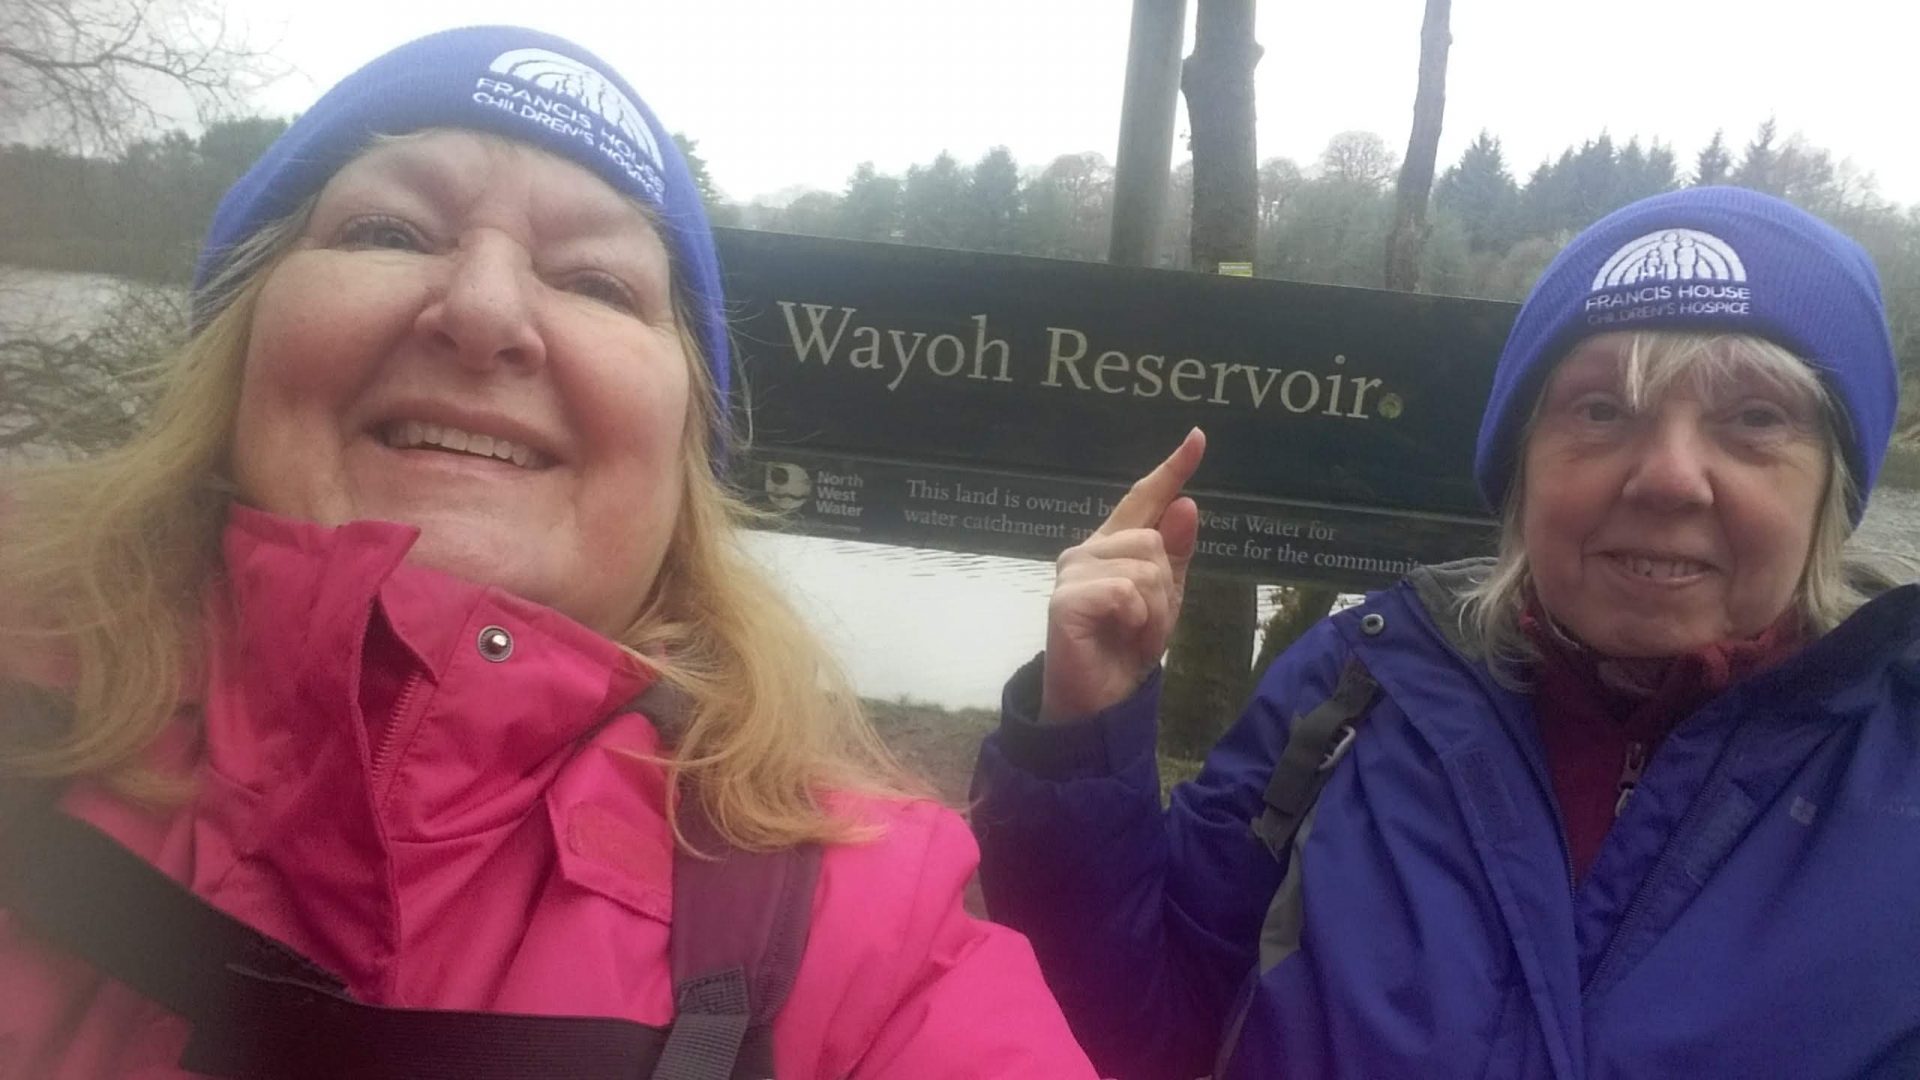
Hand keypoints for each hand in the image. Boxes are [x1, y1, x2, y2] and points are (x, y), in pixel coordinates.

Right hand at [1040, 429, 1204, 721]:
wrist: (1100, 700)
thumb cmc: (1127, 648)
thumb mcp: (1165, 599)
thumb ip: (1175, 553)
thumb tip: (1187, 504)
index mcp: (1112, 546)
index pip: (1144, 500)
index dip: (1171, 469)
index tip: (1197, 437)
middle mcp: (1087, 551)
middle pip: (1152, 542)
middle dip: (1165, 590)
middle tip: (1145, 623)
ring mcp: (1072, 572)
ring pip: (1144, 567)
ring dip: (1153, 610)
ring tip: (1132, 632)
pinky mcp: (1065, 598)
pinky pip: (1126, 592)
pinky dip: (1136, 620)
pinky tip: (1118, 634)